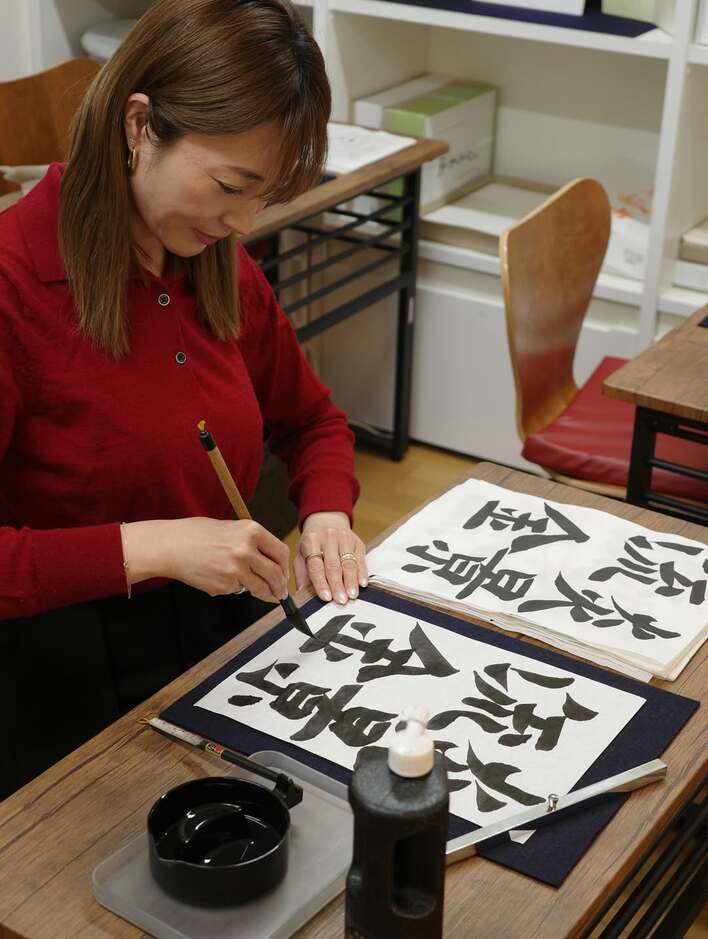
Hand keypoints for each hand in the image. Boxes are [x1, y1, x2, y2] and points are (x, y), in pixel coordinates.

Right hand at [121, 517, 289, 602]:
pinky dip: (234, 587)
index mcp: (252, 531)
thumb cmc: (198, 535)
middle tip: (280, 593)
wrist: (171, 546)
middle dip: (279, 587)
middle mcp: (246, 550)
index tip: (284, 575)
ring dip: (261, 592)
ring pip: (259, 587)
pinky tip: (219, 576)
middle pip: (275, 574)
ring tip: (255, 589)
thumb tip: (271, 563)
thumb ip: (253, 544)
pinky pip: (238, 590)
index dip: (285, 567)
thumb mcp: (232, 528)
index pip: (281, 552)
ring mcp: (236, 570)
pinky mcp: (225, 585)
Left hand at [294, 511, 367, 604]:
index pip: (316, 566)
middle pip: (333, 565)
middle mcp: (328, 538)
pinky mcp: (357, 541)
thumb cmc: (312, 543)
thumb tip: (302, 595)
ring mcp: (344, 538)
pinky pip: (361, 559)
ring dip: (351, 581)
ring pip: (348, 563)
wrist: (326, 521)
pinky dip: (362, 572)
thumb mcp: (302, 555)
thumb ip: (302, 575)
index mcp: (311, 541)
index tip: (326, 597)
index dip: (321, 583)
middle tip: (341, 600)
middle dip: (337, 585)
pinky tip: (362, 583)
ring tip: (352, 595)